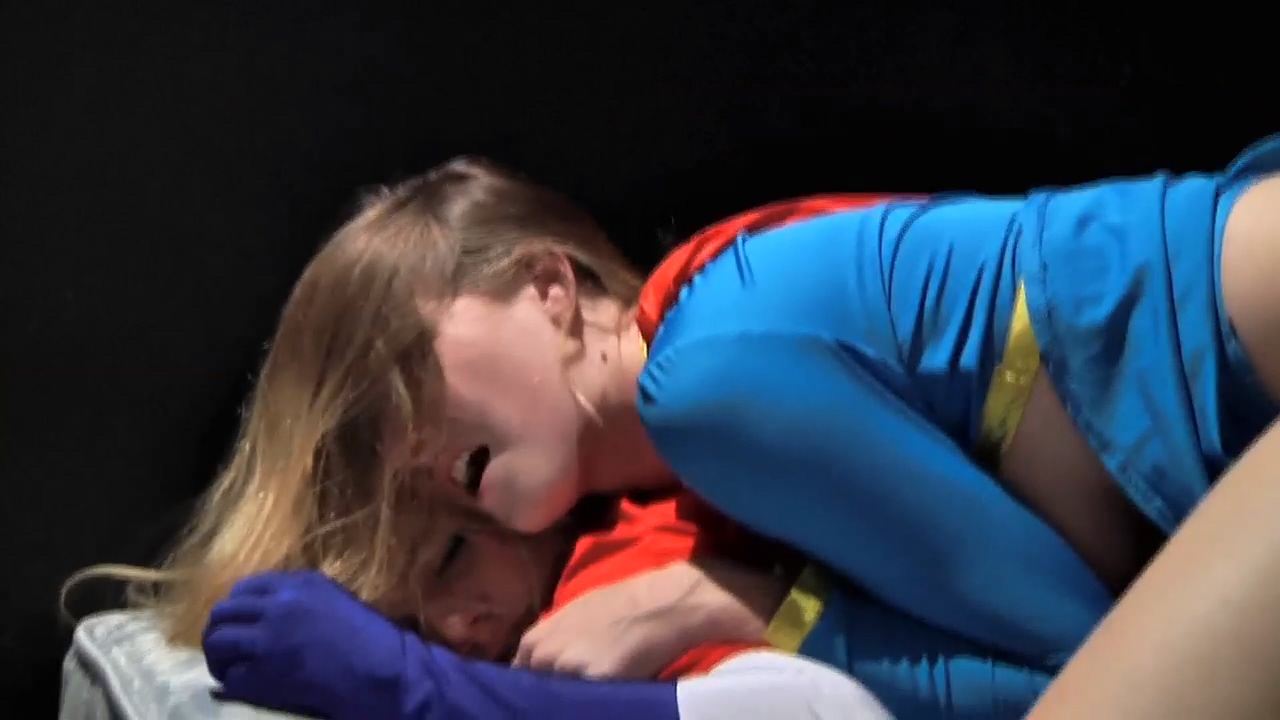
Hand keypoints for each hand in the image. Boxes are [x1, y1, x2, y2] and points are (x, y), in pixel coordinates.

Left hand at [202, 570, 425, 718]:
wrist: (380, 669)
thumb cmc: (370, 636)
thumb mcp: (335, 598)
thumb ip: (301, 596)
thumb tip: (270, 606)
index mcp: (297, 584)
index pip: (244, 588)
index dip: (236, 607)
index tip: (241, 621)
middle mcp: (276, 606)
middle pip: (223, 612)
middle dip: (220, 630)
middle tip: (229, 646)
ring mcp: (266, 640)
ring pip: (217, 641)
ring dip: (219, 655)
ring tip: (228, 666)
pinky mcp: (263, 673)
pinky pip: (230, 676)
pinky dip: (232, 682)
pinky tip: (244, 685)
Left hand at [513, 559, 786, 678]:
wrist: (660, 605)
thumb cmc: (619, 604)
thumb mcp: (572, 614)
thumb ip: (550, 640)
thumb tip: (536, 663)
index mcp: (535, 638)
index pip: (517, 675)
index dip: (528, 686)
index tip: (539, 693)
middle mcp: (544, 656)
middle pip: (533, 691)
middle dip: (546, 695)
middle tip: (564, 695)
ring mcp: (567, 671)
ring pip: (556, 700)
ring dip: (566, 701)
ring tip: (584, 697)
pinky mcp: (594, 684)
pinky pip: (582, 705)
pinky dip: (588, 706)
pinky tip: (602, 699)